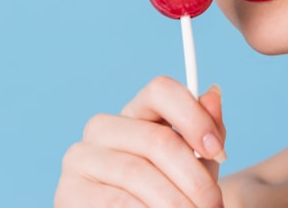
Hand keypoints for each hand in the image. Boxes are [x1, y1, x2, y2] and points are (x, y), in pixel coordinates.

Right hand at [55, 76, 226, 206]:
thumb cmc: (170, 189)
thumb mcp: (194, 161)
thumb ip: (205, 130)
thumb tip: (214, 95)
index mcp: (135, 111)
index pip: (161, 91)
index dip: (194, 117)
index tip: (219, 151)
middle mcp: (103, 127)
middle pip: (158, 140)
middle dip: (194, 178)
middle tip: (214, 204)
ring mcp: (82, 157)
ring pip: (140, 174)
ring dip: (175, 202)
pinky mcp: (69, 191)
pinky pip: (118, 202)